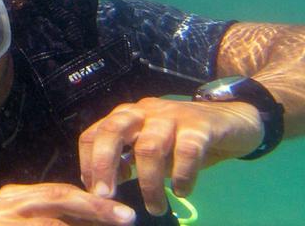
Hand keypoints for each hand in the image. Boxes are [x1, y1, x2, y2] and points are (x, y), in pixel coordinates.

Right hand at [0, 183, 135, 225]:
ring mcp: (2, 220)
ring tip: (117, 224)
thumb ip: (54, 220)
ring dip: (88, 221)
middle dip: (97, 208)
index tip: (121, 213)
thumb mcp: (28, 224)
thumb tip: (98, 215)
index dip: (93, 202)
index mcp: (14, 198)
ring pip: (54, 223)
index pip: (59, 192)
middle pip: (60, 198)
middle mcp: (7, 204)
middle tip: (128, 217)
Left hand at [78, 97, 262, 215]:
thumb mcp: (149, 147)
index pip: (94, 133)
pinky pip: (187, 152)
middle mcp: (143, 111)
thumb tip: (105, 187)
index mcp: (126, 116)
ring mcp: (171, 116)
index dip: (88, 163)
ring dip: (148, 183)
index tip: (94, 191)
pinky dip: (182, 177)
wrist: (231, 119)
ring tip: (154, 207)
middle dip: (104, 165)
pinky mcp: (200, 126)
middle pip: (112, 131)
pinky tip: (182, 192)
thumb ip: (128, 161)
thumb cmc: (182, 138)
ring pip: (149, 147)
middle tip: (106, 196)